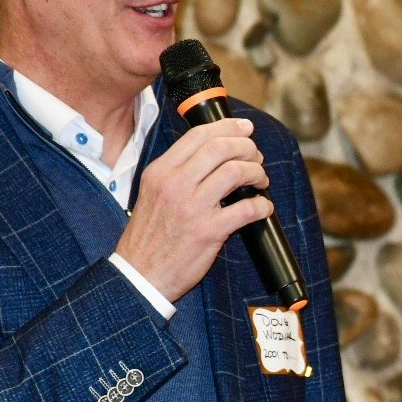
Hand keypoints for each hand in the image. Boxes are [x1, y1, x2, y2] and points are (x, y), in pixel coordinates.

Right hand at [114, 118, 272, 301]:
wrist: (139, 275)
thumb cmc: (148, 236)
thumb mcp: (152, 193)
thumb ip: (177, 172)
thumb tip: (213, 155)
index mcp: (160, 172)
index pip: (198, 135)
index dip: (228, 127)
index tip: (245, 129)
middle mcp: (175, 184)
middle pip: (220, 148)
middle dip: (246, 147)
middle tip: (256, 155)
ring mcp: (192, 207)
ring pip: (235, 172)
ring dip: (256, 172)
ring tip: (260, 181)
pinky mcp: (208, 231)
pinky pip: (246, 209)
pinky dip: (262, 206)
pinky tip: (263, 208)